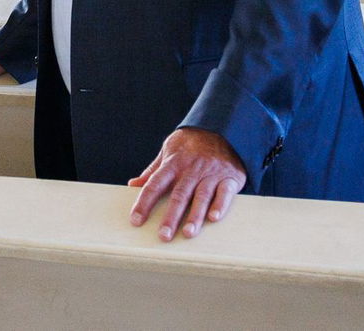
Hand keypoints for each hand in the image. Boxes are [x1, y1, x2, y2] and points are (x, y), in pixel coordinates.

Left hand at [128, 127, 245, 241]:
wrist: (221, 128)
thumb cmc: (191, 144)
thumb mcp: (169, 150)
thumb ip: (153, 170)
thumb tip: (133, 184)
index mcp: (173, 164)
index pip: (154, 185)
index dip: (144, 202)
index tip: (135, 220)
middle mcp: (191, 170)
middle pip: (179, 195)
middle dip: (170, 217)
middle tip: (163, 236)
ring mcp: (210, 174)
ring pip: (201, 196)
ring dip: (194, 216)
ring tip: (188, 233)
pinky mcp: (229, 177)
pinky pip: (225, 192)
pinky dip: (220, 205)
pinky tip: (214, 218)